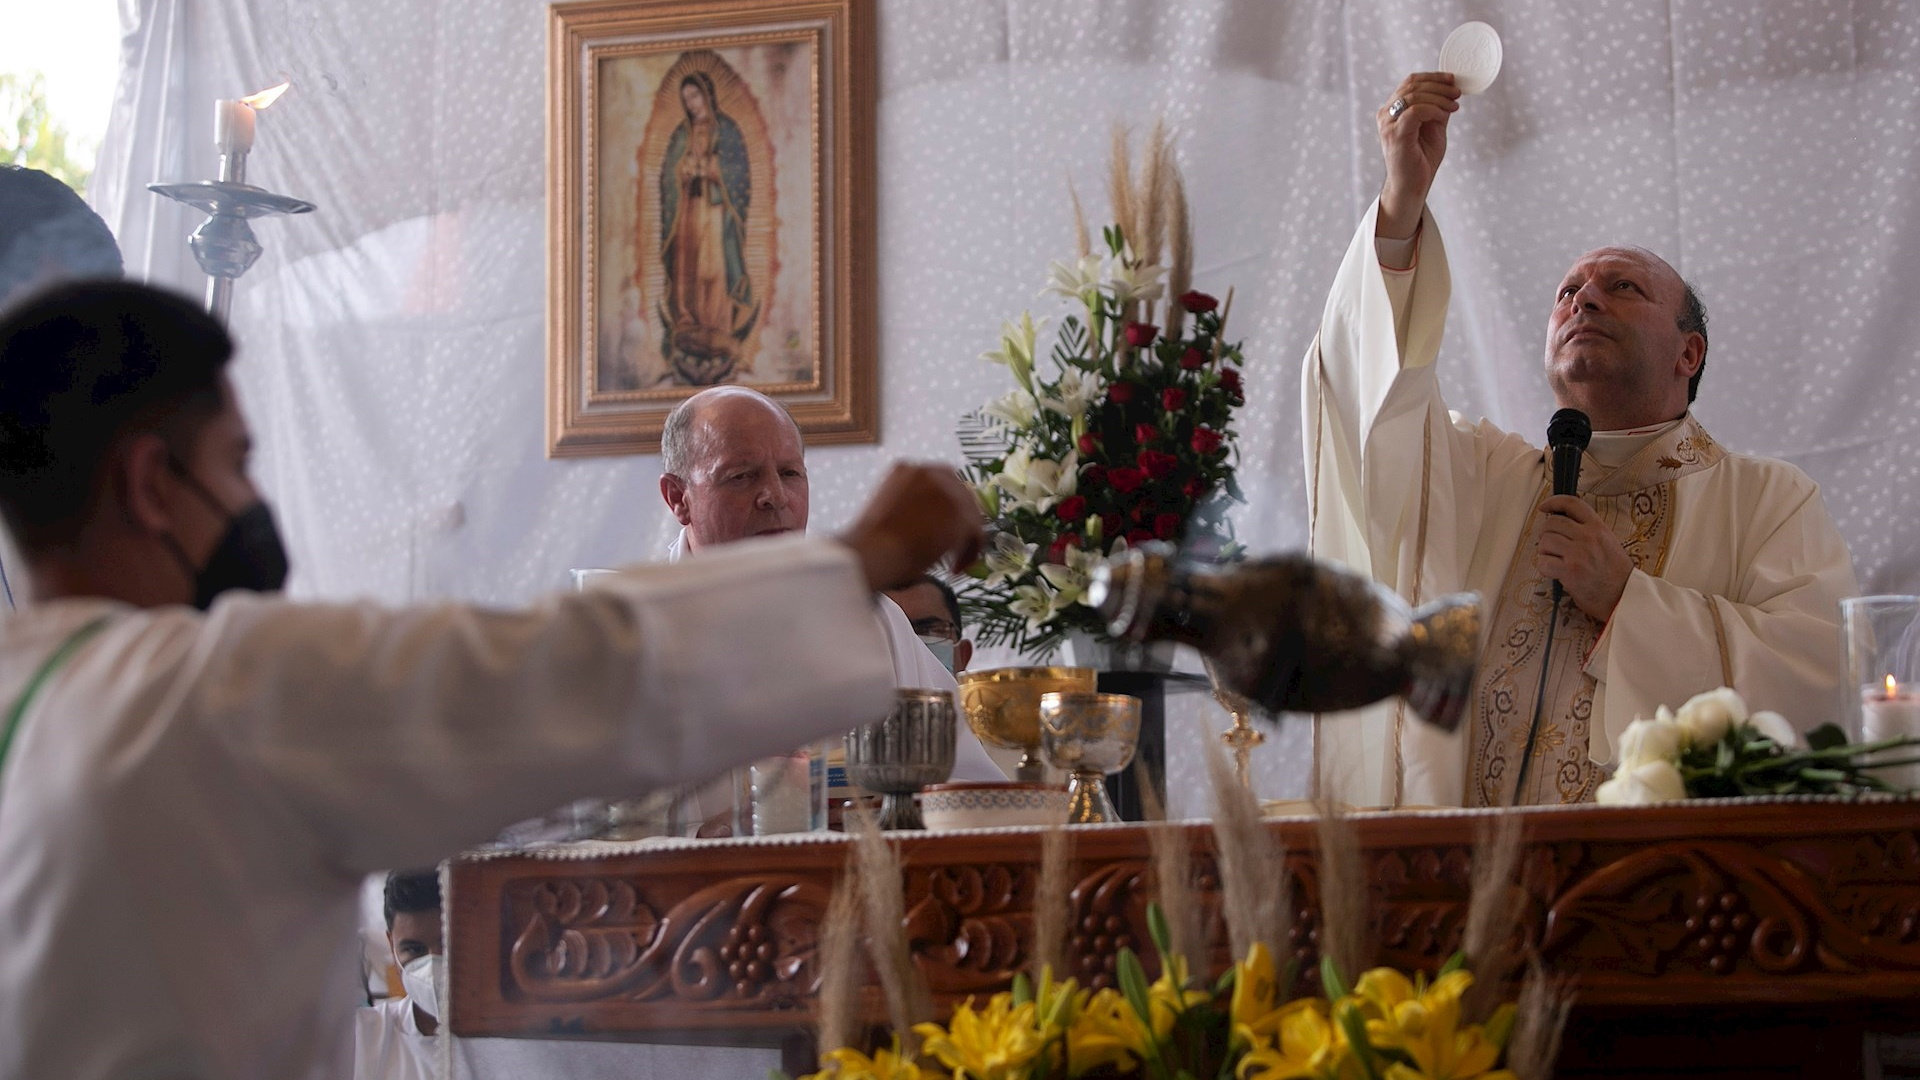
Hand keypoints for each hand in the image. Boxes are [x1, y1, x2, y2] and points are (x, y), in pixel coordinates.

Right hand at [838, 463, 984, 592]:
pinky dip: (969, 553)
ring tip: (953, 564)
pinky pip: (975, 533)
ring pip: (970, 515)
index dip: (945, 510)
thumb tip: (930, 522)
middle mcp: (929, 472)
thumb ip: (910, 508)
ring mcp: (947, 490)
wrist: (871, 554)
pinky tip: (954, 569)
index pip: (941, 484)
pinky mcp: (960, 512)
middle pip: (960, 496)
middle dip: (960, 524)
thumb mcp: (888, 514)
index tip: (943, 531)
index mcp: (907, 469)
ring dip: (965, 541)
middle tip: (956, 549)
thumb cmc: (870, 545)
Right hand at [1376, 72, 1460, 239]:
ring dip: (1439, 97)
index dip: (1433, 77)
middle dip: (1439, 85)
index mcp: (1393, 111)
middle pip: (1412, 85)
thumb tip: (1450, 91)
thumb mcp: (1434, 128)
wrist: (1412, 187)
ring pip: (1413, 95)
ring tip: (1453, 105)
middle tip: (1456, 92)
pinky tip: (1443, 116)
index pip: (1410, 82)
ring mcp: (1388, 124)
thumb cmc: (1420, 161)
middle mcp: (1386, 115)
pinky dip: (1433, 109)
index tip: (1452, 80)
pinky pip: (1415, 111)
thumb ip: (1437, 109)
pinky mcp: (1395, 134)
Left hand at [1533, 495, 1632, 621]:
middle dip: (1545, 533)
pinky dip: (1544, 567)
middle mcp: (1588, 536)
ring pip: (1545, 541)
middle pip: (1552, 523)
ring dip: (1544, 551)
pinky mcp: (1570, 571)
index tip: (1543, 508)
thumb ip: (1588, 530)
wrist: (1623, 596)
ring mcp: (1578, 553)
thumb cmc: (1614, 571)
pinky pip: (1543, 562)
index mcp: (1598, 527)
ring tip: (1554, 560)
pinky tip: (1554, 572)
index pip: (1572, 504)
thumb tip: (1561, 522)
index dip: (1554, 502)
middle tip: (1550, 545)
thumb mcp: (1607, 541)